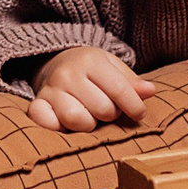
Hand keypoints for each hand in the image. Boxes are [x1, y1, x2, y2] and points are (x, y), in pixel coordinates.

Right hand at [27, 46, 157, 132]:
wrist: (55, 63)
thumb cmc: (91, 70)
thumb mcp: (113, 68)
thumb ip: (132, 82)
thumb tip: (150, 92)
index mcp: (90, 61)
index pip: (120, 91)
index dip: (135, 107)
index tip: (139, 113)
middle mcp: (68, 74)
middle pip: (102, 109)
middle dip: (110, 114)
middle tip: (107, 108)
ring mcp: (51, 90)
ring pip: (77, 119)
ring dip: (88, 124)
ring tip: (90, 116)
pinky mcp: (37, 104)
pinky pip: (45, 122)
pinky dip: (56, 127)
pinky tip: (65, 123)